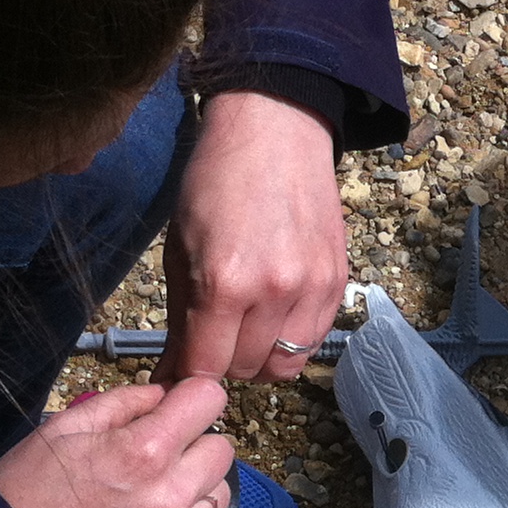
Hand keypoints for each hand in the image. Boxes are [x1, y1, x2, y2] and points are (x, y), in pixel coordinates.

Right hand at [0, 379, 247, 507]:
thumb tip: (165, 394)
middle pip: (221, 449)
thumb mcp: (65, 427)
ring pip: (221, 495)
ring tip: (155, 502)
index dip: (191, 400)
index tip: (175, 412)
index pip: (209, 399)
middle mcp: (170, 495)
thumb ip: (124, 403)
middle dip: (192, 446)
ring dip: (196, 493)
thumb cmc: (27, 492)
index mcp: (143, 450)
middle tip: (155, 462)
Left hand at [156, 91, 348, 386]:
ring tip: (245, 331)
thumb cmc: (215, 183)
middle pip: (244, 370)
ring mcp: (311, 290)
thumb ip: (179, 318)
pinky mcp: (337, 284)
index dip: (186, 375)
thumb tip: (170, 375)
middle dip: (221, 362)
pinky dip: (289, 340)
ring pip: (283, 365)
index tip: (179, 372)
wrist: (276, 132)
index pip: (204, 367)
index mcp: (222, 283)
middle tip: (211, 337)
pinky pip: (312, 341)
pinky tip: (274, 316)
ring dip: (258, 358)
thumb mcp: (179, 248)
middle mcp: (272, 293)